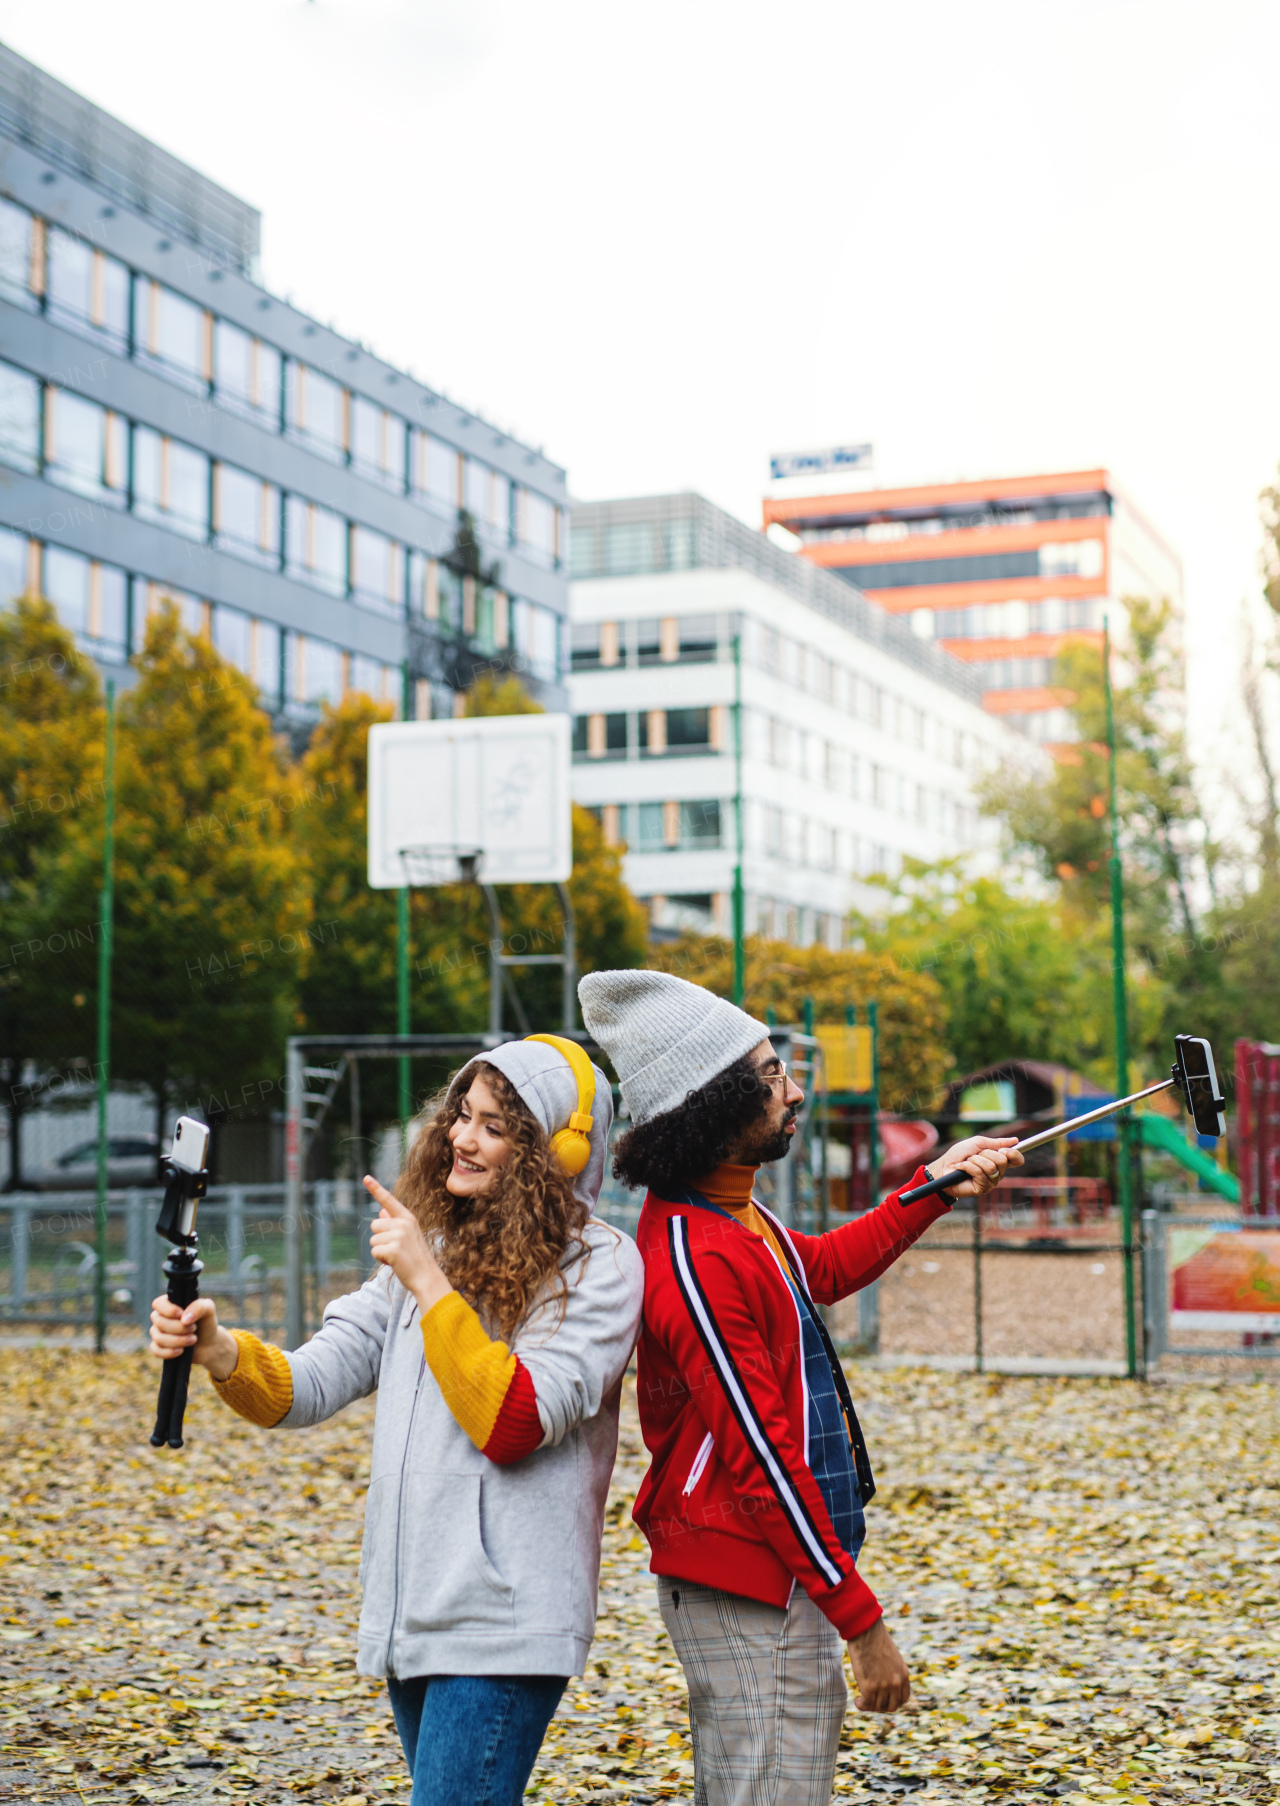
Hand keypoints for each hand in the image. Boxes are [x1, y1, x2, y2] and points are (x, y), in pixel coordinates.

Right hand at [149, 1294, 238, 1381]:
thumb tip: (184, 1319)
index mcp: (169, 1303)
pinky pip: (156, 1351)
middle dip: (179, 1328)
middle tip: (194, 1329)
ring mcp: (158, 1332)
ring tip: (193, 1339)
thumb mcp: (208, 1309)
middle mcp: (160, 1317)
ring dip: (178, 1340)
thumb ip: (198, 1307)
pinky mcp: (158, 1347)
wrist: (208, 1343)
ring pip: (159, 1338)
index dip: (169, 1311)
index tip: (182, 1315)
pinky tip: (181, 1350)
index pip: (158, 1304)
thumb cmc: (206, 1322)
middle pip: (160, 1323)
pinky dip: (169, 1352)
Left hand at [364, 1176, 451, 1315]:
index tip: (366, 1177)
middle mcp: (403, 1223)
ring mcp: (398, 1235)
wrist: (426, 1276)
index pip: (389, 1201)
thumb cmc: (416, 1257)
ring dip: (380, 1250)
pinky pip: (375, 1252)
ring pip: (373, 1240)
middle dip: (380, 1238)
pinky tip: (394, 1262)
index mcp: (408, 1218)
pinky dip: (381, 1260)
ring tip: (397, 1256)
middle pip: (374, 1225)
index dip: (376, 1188)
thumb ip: (394, 1223)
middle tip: (396, 1249)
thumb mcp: (408, 1236)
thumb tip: (380, 1212)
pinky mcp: (392, 1249)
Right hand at [846, 1617, 910, 1712]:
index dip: (893, 1701)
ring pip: (878, 1706)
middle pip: (891, 1706)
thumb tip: (885, 1681)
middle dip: (881, 1706)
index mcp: (904, 1674)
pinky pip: (867, 1704)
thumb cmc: (875, 1639)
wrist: (866, 1631)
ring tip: (861, 1701)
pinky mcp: (870, 1686)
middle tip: (871, 1702)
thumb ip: (893, 1671)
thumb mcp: (892, 1657)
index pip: (903, 1698)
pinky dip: (862, 1705)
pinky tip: (857, 1701)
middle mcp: (896, 1683)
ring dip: (870, 1706)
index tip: (883, 1699)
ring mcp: (884, 1686)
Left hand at [931, 1134, 1022, 1197]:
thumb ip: (995, 1143)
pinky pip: (979, 1172)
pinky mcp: (982, 1188)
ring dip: (975, 1160)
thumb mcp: (977, 1144)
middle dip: (985, 1154)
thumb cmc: (958, 1155)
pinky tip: (961, 1168)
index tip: (1004, 1150)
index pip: (1017, 1160)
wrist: (943, 1167)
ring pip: (990, 1166)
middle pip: (1003, 1160)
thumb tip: (1015, 1140)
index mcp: (998, 1161)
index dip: (1014, 1154)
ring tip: (967, 1162)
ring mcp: (991, 1182)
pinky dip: (967, 1166)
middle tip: (974, 1156)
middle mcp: (998, 1173)